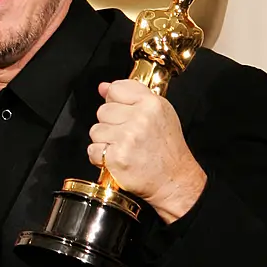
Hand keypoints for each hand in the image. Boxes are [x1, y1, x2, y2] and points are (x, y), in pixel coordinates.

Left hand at [88, 79, 205, 223]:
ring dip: (105, 142)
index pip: (116, 89)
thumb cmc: (167, 149)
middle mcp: (140, 118)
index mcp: (152, 103)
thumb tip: (103, 87)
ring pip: (95, 130)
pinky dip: (100, 158)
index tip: (123, 112)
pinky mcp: (117, 157)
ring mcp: (127, 138)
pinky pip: (92, 150)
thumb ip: (131, 96)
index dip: (115, 102)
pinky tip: (117, 158)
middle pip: (102, 111)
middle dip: (110, 124)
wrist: (174, 180)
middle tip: (128, 136)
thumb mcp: (159, 114)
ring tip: (123, 147)